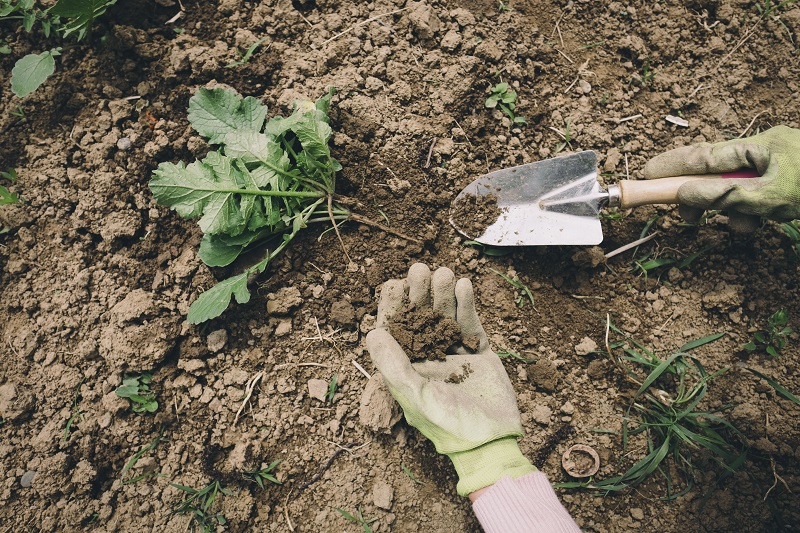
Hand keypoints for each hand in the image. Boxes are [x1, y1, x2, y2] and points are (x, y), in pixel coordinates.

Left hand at [366, 263, 536, 495]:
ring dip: (443, 294)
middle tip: (418, 269)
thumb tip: (371, 333)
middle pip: (421, 317)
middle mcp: (428, 357)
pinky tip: (464, 286)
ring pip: (445, 315)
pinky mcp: (479, 352)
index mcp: (407, 368)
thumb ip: (394, 365)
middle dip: (419, 293)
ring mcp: (454, 352)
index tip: (392, 284)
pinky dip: (467, 305)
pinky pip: (471, 323)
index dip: (393, 307)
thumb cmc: (447, 426)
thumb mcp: (415, 396)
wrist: (491, 441)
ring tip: (443, 272)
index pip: (396, 331)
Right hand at [643, 125, 799, 231]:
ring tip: (748, 224)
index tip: (648, 173)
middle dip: (703, 196)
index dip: (673, 165)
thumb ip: (725, 195)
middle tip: (689, 217)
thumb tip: (685, 193)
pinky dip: (753, 209)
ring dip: (735, 209)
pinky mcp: (783, 178)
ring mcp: (774, 164)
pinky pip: (756, 193)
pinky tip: (764, 220)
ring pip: (737, 187)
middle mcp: (763, 150)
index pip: (704, 155)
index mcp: (758, 145)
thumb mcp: (769, 196)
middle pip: (717, 172)